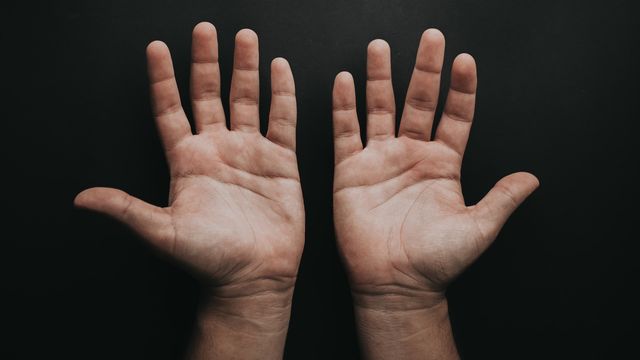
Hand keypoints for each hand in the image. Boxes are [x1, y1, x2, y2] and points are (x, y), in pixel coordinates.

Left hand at [75, 23, 302, 357]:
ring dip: (245, 69)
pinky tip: (279, 69)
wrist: (253, 277)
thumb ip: (128, 209)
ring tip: (245, 37)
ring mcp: (250, 153)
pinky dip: (282, 94)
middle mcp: (217, 150)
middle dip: (206, 61)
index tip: (157, 48)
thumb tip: (82, 199)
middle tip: (204, 30)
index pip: (171, 110)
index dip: (163, 79)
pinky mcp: (281, 162)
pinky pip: (282, 119)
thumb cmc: (209, 259)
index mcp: (187, 161)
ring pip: (245, 100)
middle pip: (208, 95)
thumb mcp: (163, 232)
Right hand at [332, 30, 537, 357]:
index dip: (460, 89)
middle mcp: (412, 155)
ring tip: (380, 48)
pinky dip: (344, 107)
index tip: (464, 61)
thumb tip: (532, 177)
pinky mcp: (351, 171)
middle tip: (429, 38)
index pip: (455, 116)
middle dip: (424, 69)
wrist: (396, 284)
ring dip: (380, 78)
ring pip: (380, 109)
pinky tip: (345, 82)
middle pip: (419, 102)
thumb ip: (502, 198)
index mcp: (443, 164)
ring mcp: (380, 160)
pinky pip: (346, 133)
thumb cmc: (436, 261)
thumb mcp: (479, 228)